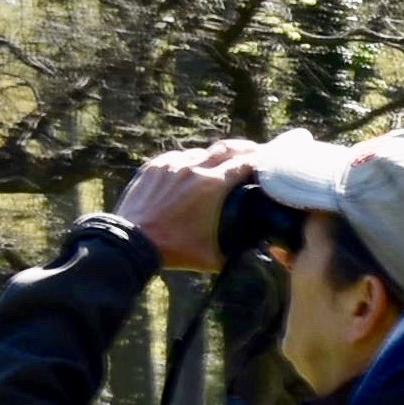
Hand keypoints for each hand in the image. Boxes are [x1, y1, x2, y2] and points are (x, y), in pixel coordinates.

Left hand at [113, 140, 258, 269]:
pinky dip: (191, 162)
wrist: (132, 242)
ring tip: (223, 164)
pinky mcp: (154, 166)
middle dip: (245, 148)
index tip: (271, 162)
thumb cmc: (174, 251)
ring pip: (201, 152)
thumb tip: (259, 250)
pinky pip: (178, 157)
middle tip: (257, 151)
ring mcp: (171, 164)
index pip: (245, 163)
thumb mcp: (214, 256)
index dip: (262, 161)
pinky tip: (194, 170)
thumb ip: (239, 250)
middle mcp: (193, 168)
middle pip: (227, 148)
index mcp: (212, 186)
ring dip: (215, 156)